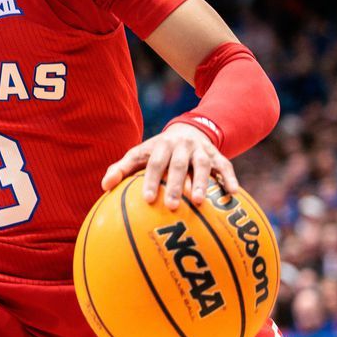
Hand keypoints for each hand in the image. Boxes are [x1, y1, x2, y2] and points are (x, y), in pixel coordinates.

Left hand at [101, 122, 238, 208]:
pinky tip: (232, 194)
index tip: (148, 200)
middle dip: (176, 186)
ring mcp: (201, 151)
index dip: (151, 180)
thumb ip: (121, 169)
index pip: (154, 163)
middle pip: (178, 165)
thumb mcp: (139, 155)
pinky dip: (229, 179)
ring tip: (199, 203)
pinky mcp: (218, 156)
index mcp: (161, 146)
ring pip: (202, 166)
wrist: (189, 130)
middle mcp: (182, 146)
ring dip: (201, 183)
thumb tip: (104, 187)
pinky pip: (226, 167)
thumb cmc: (157, 151)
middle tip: (173, 206)